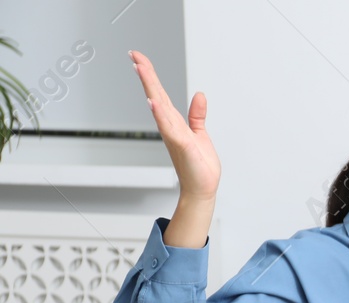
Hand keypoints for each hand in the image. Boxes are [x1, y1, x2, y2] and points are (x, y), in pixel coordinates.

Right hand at [130, 49, 218, 201]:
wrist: (202, 188)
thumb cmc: (199, 164)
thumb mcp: (199, 133)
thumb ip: (197, 115)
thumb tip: (199, 95)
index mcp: (174, 121)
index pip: (159, 93)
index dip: (150, 75)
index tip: (138, 57)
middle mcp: (170, 126)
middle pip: (156, 95)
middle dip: (146, 75)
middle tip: (133, 55)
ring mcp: (174, 135)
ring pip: (159, 107)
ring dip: (150, 89)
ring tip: (141, 70)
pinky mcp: (182, 145)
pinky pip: (170, 128)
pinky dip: (161, 115)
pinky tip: (154, 103)